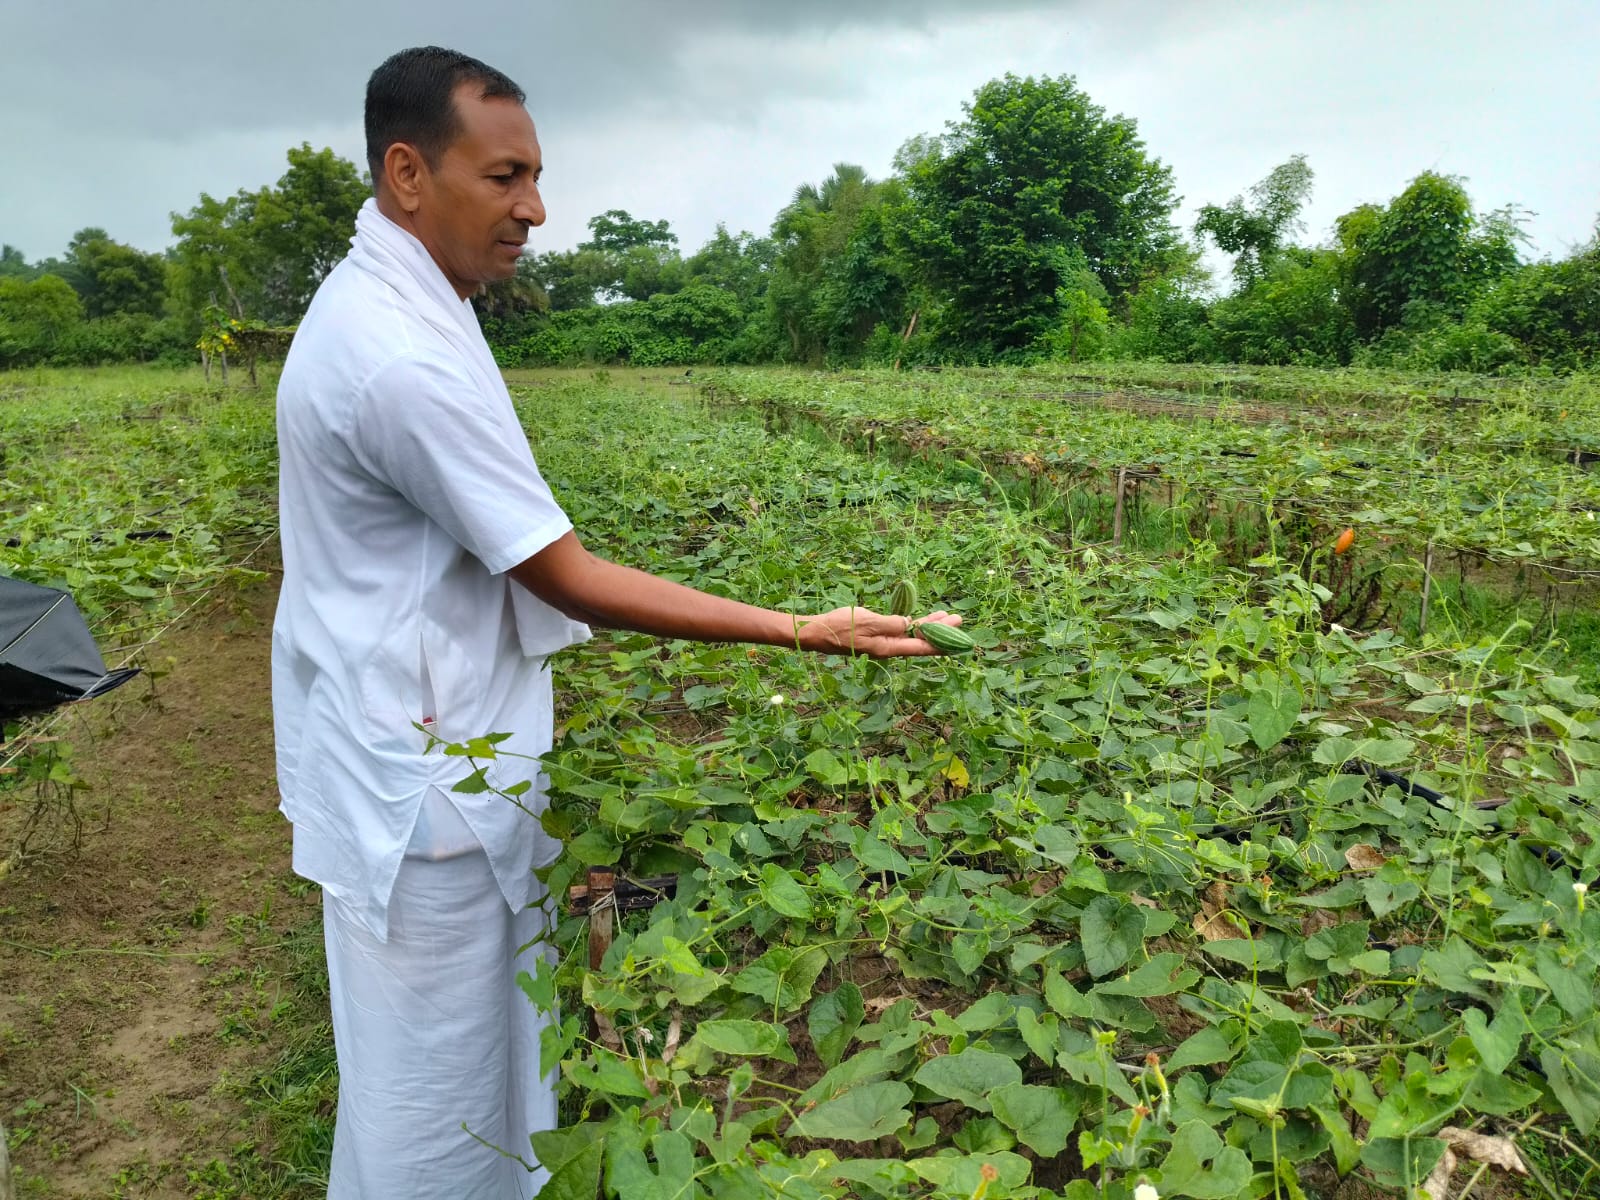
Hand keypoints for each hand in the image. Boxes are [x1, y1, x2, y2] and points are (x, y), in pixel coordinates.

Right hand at [793, 608, 961, 657]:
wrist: (816, 632)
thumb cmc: (840, 627)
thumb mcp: (867, 622)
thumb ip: (891, 623)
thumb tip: (910, 624)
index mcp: (888, 647)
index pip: (920, 647)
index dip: (941, 642)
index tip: (959, 636)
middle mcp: (889, 647)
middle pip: (920, 641)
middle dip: (941, 630)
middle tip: (959, 618)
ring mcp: (883, 641)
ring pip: (912, 635)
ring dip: (929, 625)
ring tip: (946, 615)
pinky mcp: (876, 634)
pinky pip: (901, 630)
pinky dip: (914, 624)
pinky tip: (921, 619)